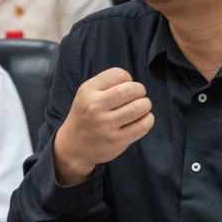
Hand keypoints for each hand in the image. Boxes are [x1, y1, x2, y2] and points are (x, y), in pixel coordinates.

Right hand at [53, 68, 153, 185]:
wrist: (73, 146)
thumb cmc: (85, 116)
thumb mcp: (86, 94)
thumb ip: (107, 85)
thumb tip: (134, 84)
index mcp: (88, 91)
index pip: (119, 74)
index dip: (128, 79)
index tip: (125, 88)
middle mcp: (95, 107)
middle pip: (130, 89)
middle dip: (140, 91)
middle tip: (138, 97)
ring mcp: (106, 125)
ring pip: (138, 107)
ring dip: (145, 105)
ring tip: (141, 108)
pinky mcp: (116, 140)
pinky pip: (142, 126)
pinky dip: (148, 120)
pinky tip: (143, 119)